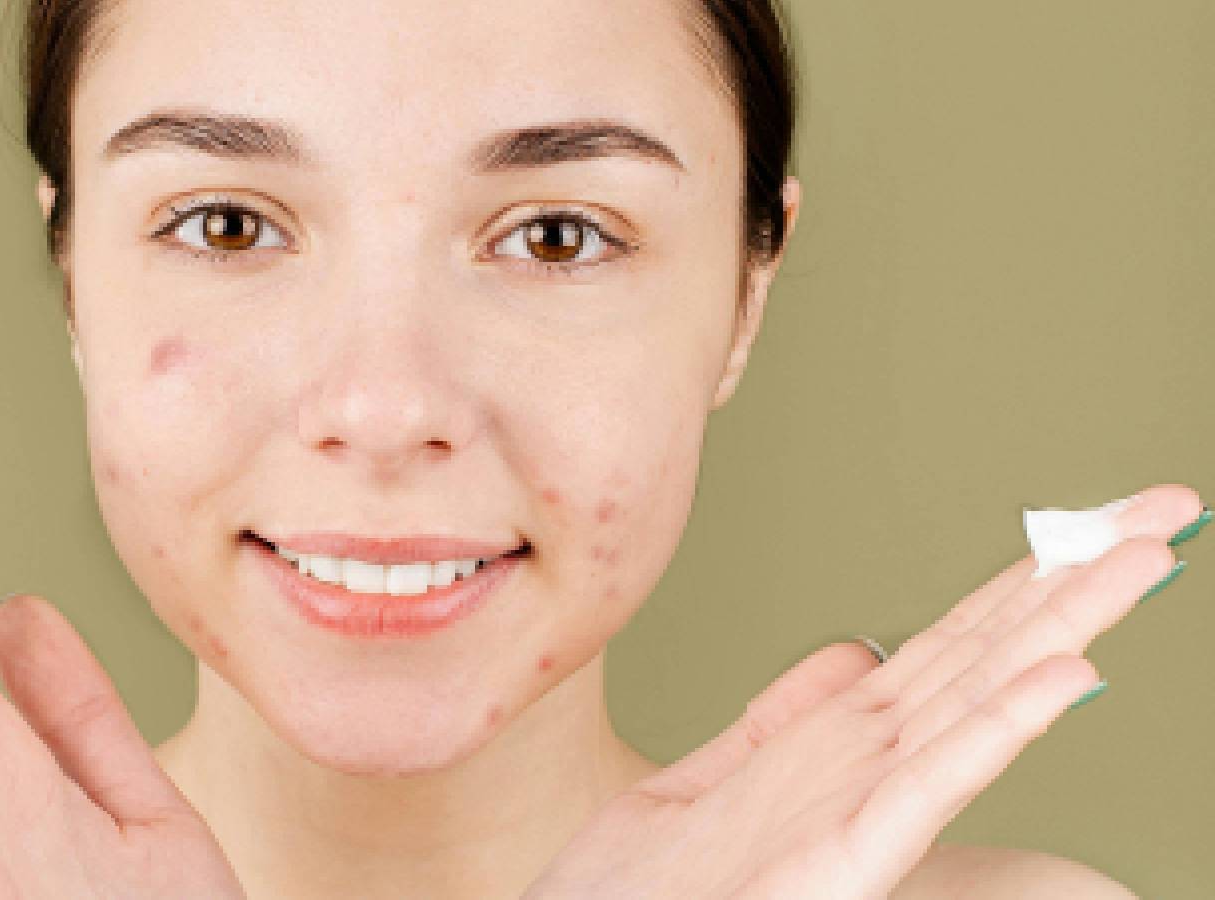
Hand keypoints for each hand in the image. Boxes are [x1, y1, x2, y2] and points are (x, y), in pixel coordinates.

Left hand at [524, 484, 1201, 898]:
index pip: (951, 642)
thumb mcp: (708, 772)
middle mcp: (867, 763)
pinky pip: (936, 778)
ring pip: (984, 697)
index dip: (1022, 581)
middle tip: (1163, 507)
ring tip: (1143, 558)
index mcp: (837, 739)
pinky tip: (1066, 678)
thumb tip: (853, 649)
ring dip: (1066, 626)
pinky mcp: (851, 852)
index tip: (1091, 526)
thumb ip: (782, 713)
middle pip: (991, 651)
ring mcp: (866, 805)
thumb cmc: (642, 888)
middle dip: (1077, 580)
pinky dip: (1002, 726)